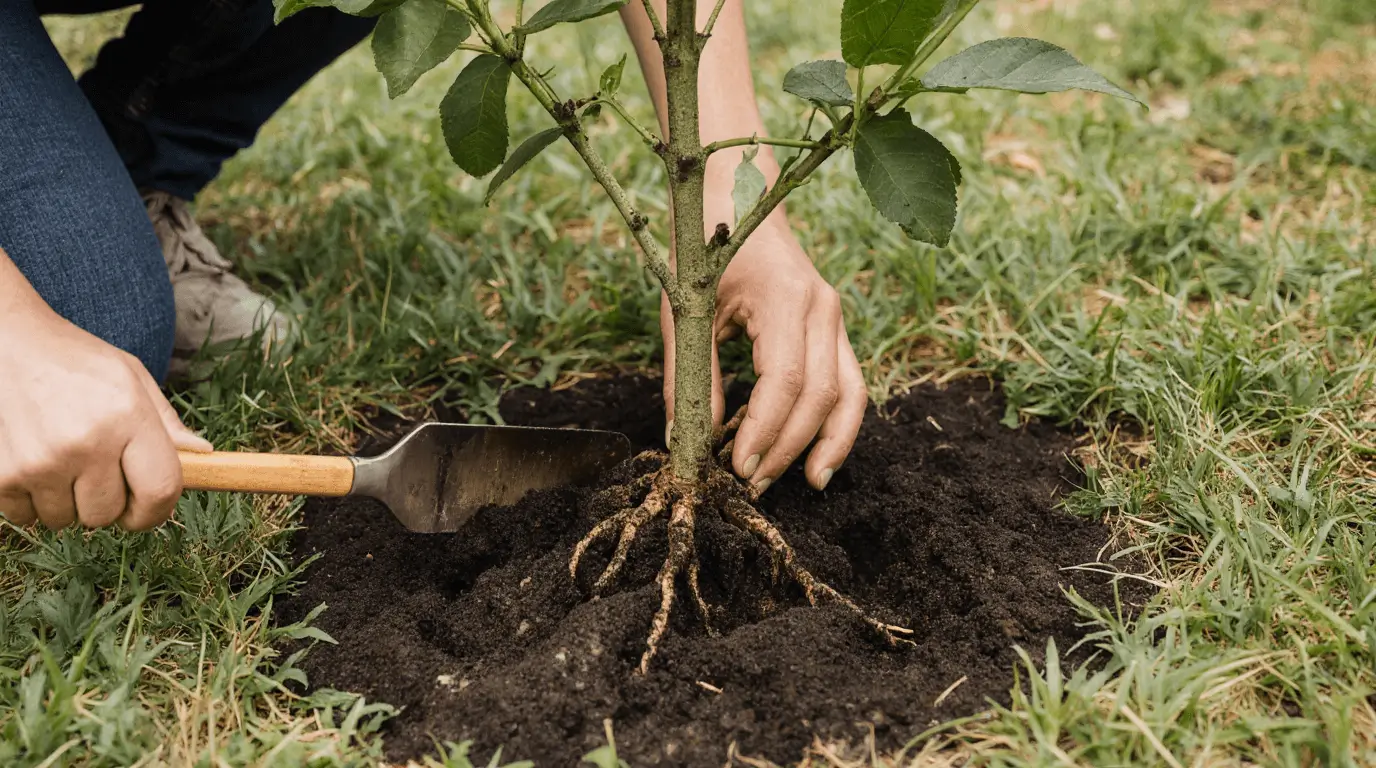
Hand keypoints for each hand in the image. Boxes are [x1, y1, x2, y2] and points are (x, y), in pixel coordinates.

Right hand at [0, 306, 212, 529]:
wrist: (5, 341)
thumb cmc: (74, 361)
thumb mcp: (131, 377)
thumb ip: (166, 422)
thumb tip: (203, 454)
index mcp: (128, 417)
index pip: (160, 491)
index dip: (156, 511)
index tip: (147, 509)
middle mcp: (87, 443)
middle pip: (109, 514)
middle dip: (107, 501)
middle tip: (94, 468)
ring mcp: (42, 462)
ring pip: (68, 520)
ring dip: (67, 501)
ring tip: (61, 460)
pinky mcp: (4, 475)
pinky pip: (27, 517)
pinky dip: (32, 501)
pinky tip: (34, 463)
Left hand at [661, 217, 867, 493]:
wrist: (736, 194)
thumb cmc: (703, 247)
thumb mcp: (684, 310)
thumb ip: (689, 376)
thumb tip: (686, 441)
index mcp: (784, 297)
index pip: (785, 381)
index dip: (763, 432)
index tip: (734, 467)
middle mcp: (822, 307)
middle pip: (820, 396)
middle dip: (786, 447)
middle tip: (751, 484)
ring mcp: (835, 317)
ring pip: (850, 395)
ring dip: (827, 446)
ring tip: (800, 485)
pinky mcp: (835, 329)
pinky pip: (850, 385)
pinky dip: (839, 426)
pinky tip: (818, 460)